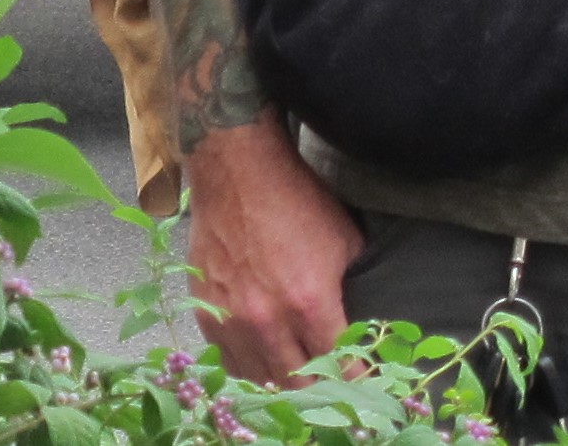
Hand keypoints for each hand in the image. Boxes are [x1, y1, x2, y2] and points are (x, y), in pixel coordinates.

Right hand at [185, 110, 364, 385]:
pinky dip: (247, 369)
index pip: (337, 364)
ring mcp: (232, 320)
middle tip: (331, 393)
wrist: (240, 173)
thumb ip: (349, 285)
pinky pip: (226, 360)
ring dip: (280, 387)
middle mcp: (268, 321)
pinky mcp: (205, 313)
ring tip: (297, 388)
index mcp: (310, 303)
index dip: (352, 380)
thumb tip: (353, 315)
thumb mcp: (345, 240)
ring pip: (258, 379)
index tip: (362, 388)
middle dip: (318, 393)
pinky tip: (261, 366)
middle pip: (296, 384)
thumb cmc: (298, 200)